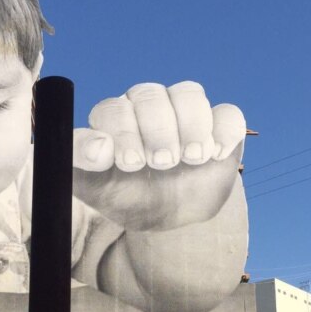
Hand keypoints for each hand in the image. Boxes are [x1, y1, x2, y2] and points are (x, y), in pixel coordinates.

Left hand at [72, 82, 245, 230]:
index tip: (130, 164)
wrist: (166, 218)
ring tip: (191, 159)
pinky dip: (224, 131)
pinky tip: (216, 154)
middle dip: (157, 131)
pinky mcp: (218, 127)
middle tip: (163, 164)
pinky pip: (228, 114)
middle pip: (151, 96)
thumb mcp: (95, 188)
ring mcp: (184, 113)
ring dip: (191, 126)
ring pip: (189, 94)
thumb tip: (98, 148)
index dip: (123, 133)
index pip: (114, 110)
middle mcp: (148, 108)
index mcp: (115, 120)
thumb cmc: (127, 197)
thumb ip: (82, 163)